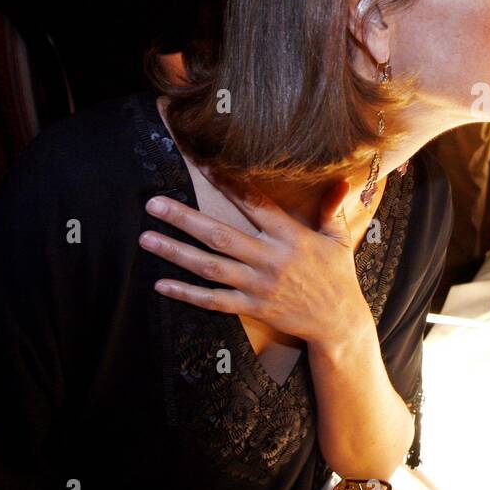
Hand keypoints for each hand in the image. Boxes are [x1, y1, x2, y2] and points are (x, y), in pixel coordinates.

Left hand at [137, 176, 373, 351]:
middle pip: (220, 235)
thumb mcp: (338, 240)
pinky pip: (214, 300)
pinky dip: (187, 293)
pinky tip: (162, 284)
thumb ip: (331, 209)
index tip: (203, 167)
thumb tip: (343, 180)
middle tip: (153, 204)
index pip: (255, 205)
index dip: (229, 185)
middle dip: (184, 219)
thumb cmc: (338, 276)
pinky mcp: (252, 308)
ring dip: (175, 252)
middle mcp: (270, 260)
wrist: (338, 322)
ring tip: (147, 238)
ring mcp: (258, 286)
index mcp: (291, 238)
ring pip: (210, 267)